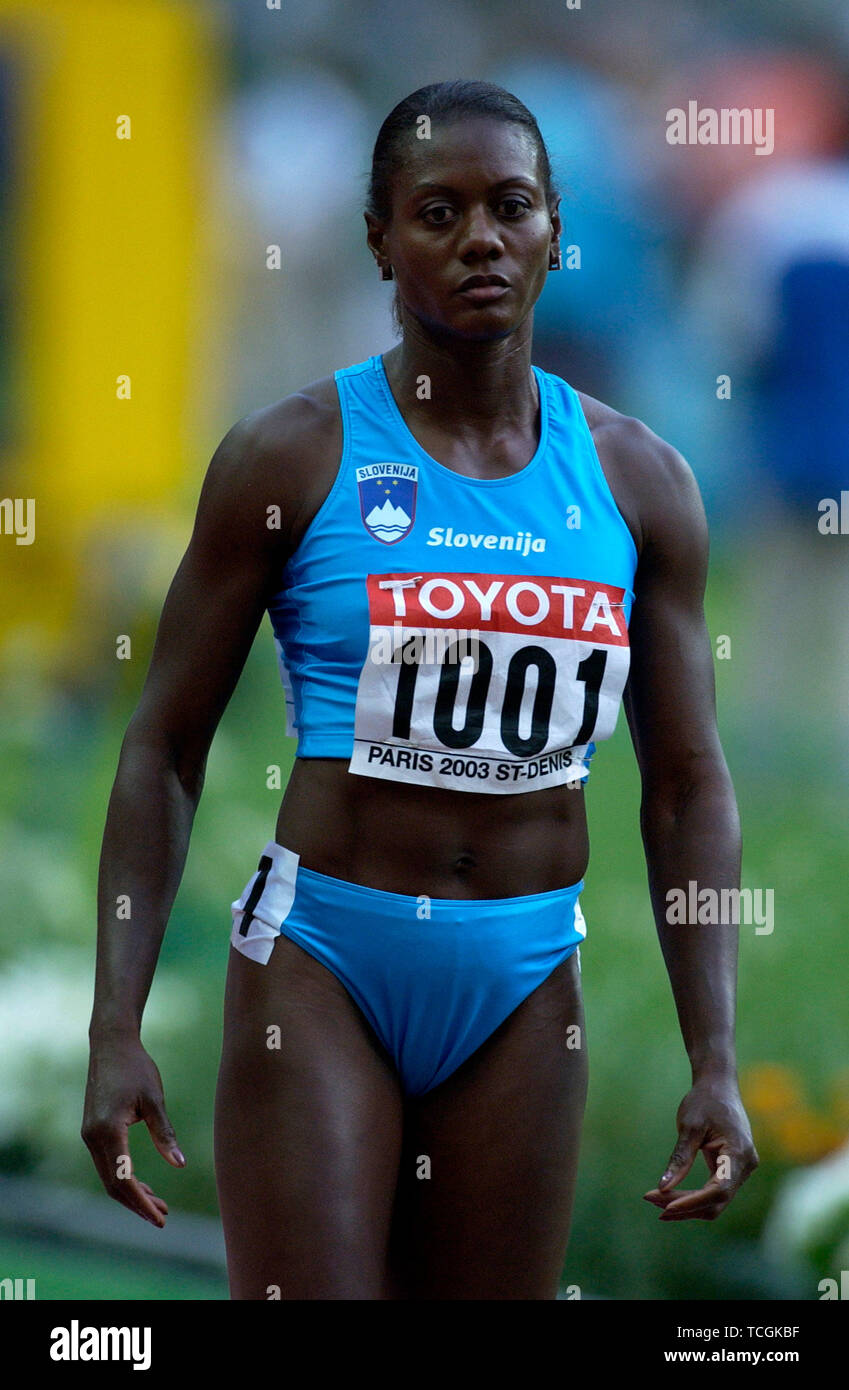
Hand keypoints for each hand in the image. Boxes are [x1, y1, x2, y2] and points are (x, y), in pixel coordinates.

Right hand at [81, 1034, 184, 1226]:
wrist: (111, 1045)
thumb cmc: (136, 1068)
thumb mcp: (154, 1100)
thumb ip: (165, 1134)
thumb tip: (180, 1164)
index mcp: (108, 1130)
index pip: (123, 1179)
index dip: (141, 1202)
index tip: (159, 1217)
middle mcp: (93, 1137)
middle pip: (113, 1184)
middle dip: (137, 1204)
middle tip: (163, 1217)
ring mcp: (90, 1135)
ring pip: (109, 1176)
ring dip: (131, 1193)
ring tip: (158, 1204)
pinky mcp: (93, 1131)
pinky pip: (108, 1163)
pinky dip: (124, 1178)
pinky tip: (143, 1184)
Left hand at [643, 1073, 758, 1220]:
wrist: (718, 1085)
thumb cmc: (704, 1100)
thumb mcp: (689, 1127)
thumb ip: (680, 1158)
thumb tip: (663, 1187)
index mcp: (739, 1154)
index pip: (719, 1191)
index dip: (692, 1202)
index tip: (665, 1206)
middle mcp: (745, 1166)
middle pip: (716, 1201)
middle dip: (684, 1206)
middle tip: (650, 1200)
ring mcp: (740, 1170)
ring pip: (715, 1201)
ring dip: (687, 1205)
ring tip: (655, 1201)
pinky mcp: (731, 1170)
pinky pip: (713, 1192)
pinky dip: (693, 1197)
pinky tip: (669, 1199)